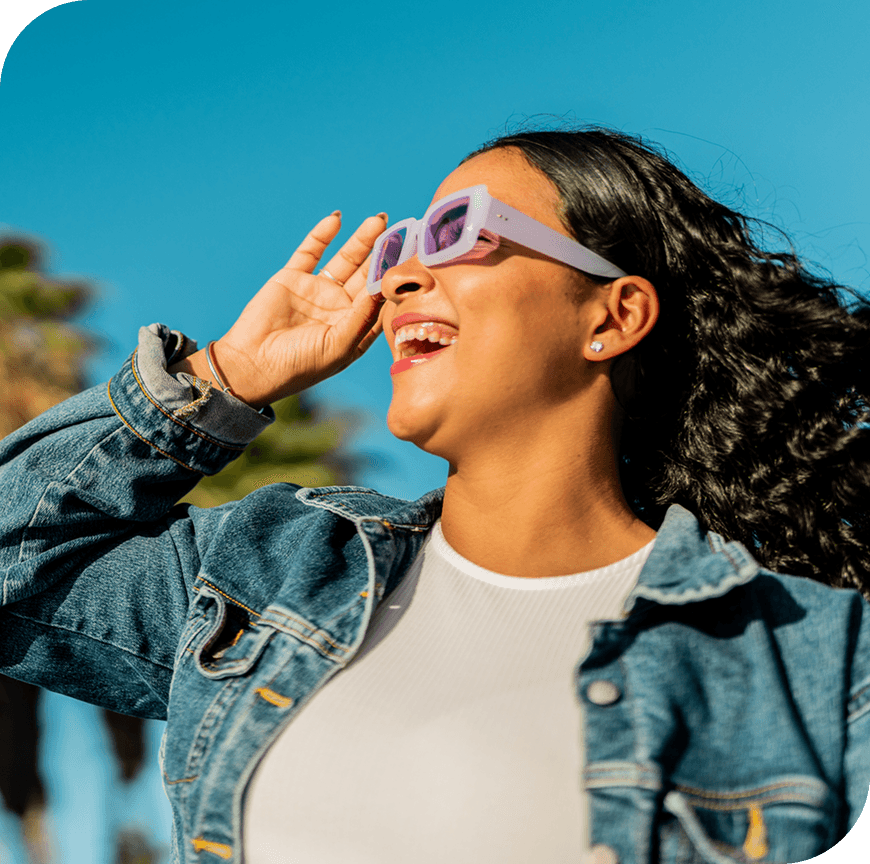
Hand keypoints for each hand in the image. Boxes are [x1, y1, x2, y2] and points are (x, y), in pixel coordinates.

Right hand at [209, 211, 388, 406]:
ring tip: (379, 220)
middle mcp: (340, 308)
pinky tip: (337, 219)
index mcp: (356, 328)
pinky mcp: (293, 278)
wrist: (252, 365)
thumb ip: (362, 317)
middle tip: (402, 230)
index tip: (415, 259)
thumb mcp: (339, 346)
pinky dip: (323, 235)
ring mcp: (317, 291)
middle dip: (383, 253)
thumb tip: (382, 288)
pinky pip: (311, 251)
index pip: (381, 298)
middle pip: (367, 274)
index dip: (395, 280)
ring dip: (361, 240)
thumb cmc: (300, 366)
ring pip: (345, 260)